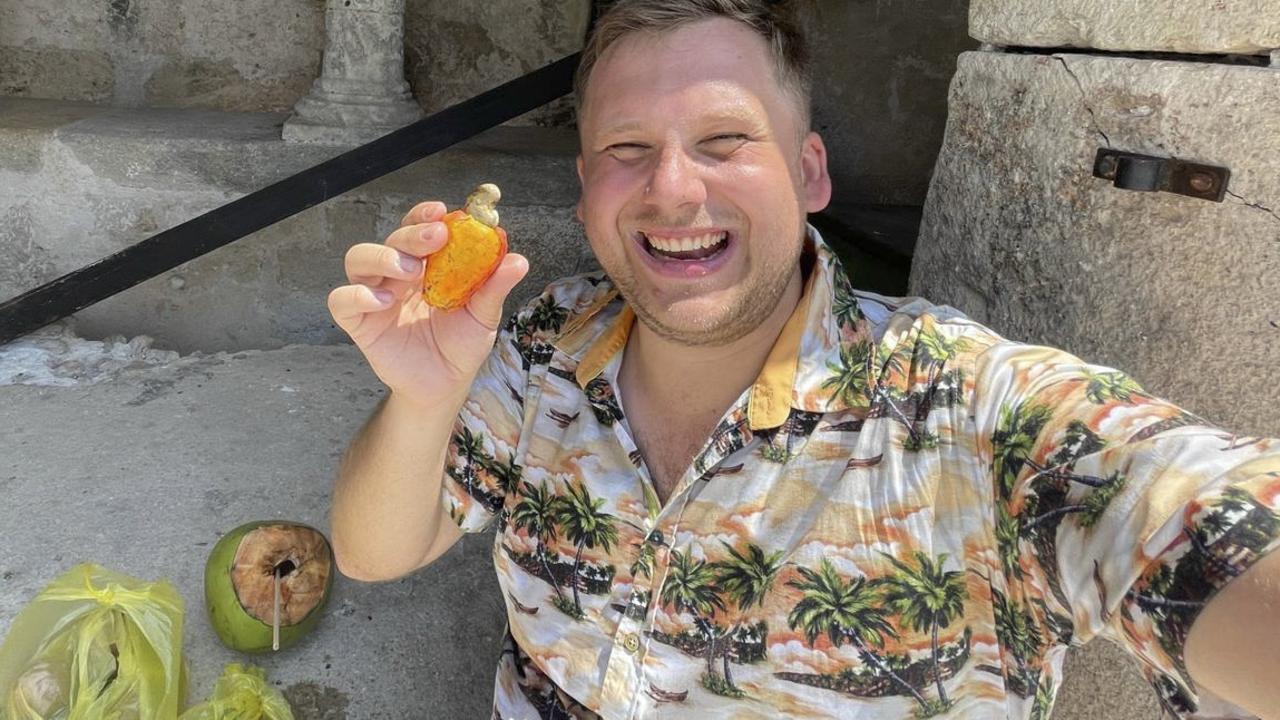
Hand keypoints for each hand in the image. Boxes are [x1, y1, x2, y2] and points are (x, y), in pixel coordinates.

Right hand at [327, 200, 528, 406]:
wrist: (446, 385)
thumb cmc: (461, 345)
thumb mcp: (483, 316)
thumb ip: (494, 288)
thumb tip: (518, 260)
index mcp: (425, 265)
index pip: (417, 228)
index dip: (423, 216)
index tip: (441, 211)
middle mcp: (396, 275)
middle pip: (391, 240)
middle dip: (411, 234)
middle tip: (435, 238)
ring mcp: (375, 297)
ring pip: (358, 260)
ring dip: (382, 257)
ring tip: (411, 271)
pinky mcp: (360, 323)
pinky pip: (341, 301)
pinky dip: (356, 295)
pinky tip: (383, 302)